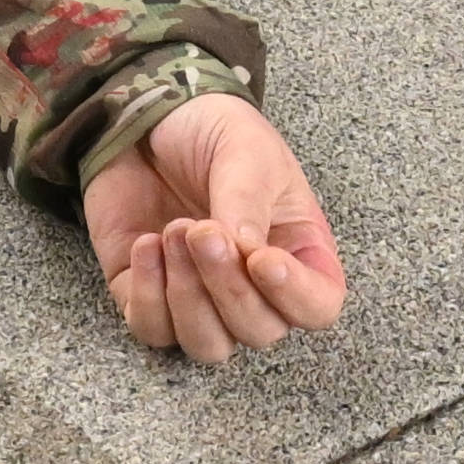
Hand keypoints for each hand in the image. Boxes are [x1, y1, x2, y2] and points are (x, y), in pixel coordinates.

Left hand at [89, 94, 348, 359]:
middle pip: (259, 332)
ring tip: (174, 232)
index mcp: (297, 252)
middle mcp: (255, 287)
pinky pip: (153, 329)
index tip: (261, 259)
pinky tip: (147, 243)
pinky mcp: (149, 297)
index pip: (317, 307)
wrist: (147, 117)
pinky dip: (148, 295)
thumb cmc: (213, 133)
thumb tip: (245, 255)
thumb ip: (247, 203)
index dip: (294, 296)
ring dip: (188, 297)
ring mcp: (202, 298)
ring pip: (208, 346)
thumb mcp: (245, 152)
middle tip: (202, 230)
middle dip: (228, 287)